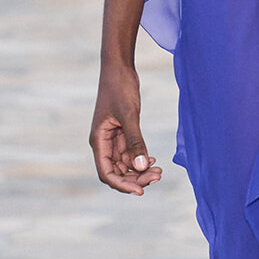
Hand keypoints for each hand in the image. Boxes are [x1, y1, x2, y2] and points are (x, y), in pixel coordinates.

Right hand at [90, 65, 161, 195]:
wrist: (119, 68)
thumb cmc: (120, 88)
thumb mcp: (129, 115)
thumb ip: (135, 141)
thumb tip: (141, 166)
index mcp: (98, 141)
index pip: (107, 173)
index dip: (122, 185)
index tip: (141, 190)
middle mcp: (104, 143)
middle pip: (117, 172)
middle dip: (136, 178)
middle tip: (157, 176)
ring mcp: (113, 139)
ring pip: (125, 164)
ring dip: (140, 170)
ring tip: (159, 170)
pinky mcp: (122, 133)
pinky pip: (131, 153)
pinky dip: (141, 159)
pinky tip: (155, 160)